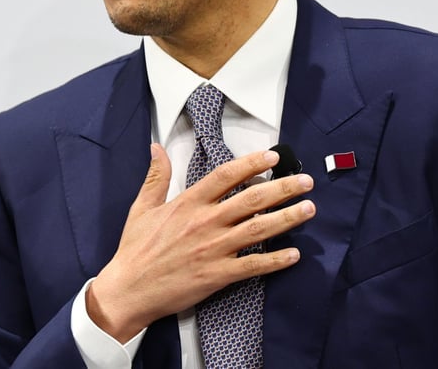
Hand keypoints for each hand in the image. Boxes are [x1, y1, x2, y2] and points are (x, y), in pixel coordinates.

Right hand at [86, 143, 315, 341]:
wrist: (128, 290)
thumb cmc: (136, 249)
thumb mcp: (142, 207)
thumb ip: (156, 176)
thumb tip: (156, 147)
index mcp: (188, 203)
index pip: (226, 175)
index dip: (252, 163)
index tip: (273, 157)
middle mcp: (205, 222)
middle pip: (252, 199)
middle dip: (283, 188)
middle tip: (306, 181)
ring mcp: (214, 249)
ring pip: (259, 229)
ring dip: (287, 218)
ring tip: (309, 208)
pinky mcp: (218, 275)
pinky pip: (253, 266)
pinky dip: (275, 260)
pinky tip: (294, 254)